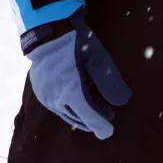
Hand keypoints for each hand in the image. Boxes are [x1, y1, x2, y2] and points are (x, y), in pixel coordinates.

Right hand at [22, 9, 131, 138]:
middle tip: (108, 117)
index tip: (109, 132)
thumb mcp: (98, 58)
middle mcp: (55, 98)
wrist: (48, 29)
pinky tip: (78, 103)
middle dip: (93, 120)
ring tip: (95, 112)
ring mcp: (45, 96)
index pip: (88, 116)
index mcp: (70, 91)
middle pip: (77, 117)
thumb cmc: (76, 41)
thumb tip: (123, 102)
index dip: (100, 125)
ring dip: (81, 115)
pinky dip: (70, 108)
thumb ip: (109, 81)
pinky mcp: (40, 91)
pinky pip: (57, 107)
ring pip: (66, 113)